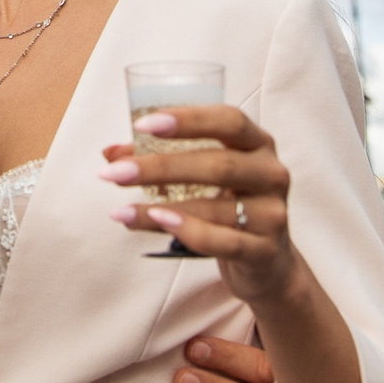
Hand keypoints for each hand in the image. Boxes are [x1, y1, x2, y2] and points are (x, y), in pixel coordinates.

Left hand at [101, 105, 303, 304]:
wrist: (267, 263)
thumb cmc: (229, 206)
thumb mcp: (202, 178)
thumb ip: (160, 159)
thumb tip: (110, 153)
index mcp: (258, 144)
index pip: (229, 121)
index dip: (188, 119)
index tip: (142, 126)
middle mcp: (271, 173)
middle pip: (218, 164)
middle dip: (160, 167)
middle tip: (115, 173)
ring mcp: (273, 213)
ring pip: (215, 206)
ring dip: (161, 207)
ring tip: (121, 210)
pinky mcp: (265, 250)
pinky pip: (223, 241)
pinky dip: (187, 231)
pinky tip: (156, 223)